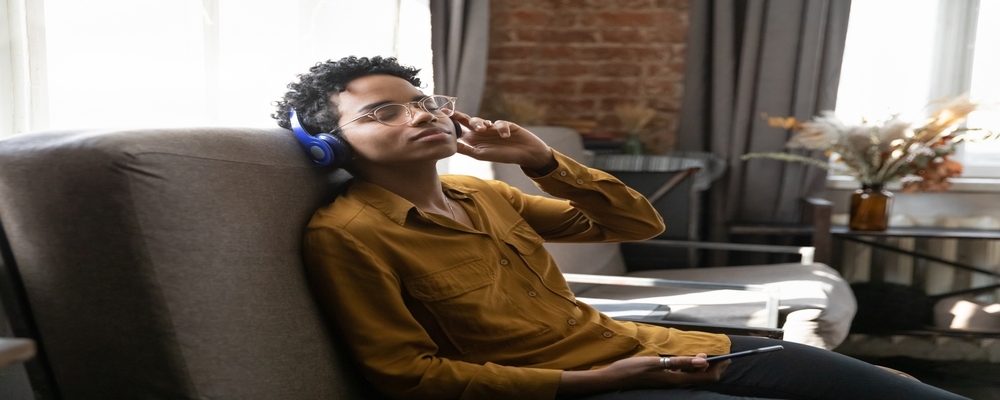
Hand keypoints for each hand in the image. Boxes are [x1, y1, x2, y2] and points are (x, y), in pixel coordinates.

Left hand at [450, 112, 553, 170]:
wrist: (526, 154)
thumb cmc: (504, 156)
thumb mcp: (482, 155)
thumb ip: (467, 150)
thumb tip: (451, 145)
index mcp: (474, 141)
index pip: (459, 131)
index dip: (451, 125)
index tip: (441, 119)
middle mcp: (481, 133)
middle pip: (466, 121)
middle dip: (458, 116)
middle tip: (450, 112)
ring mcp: (492, 128)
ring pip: (480, 120)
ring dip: (480, 123)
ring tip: (484, 128)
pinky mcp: (504, 123)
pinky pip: (499, 123)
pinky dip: (501, 128)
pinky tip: (505, 135)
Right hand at [600, 354, 729, 388]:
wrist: (615, 378)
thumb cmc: (633, 369)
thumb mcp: (657, 362)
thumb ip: (681, 362)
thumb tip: (704, 361)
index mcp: (677, 379)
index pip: (706, 377)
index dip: (719, 368)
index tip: (728, 357)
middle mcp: (676, 383)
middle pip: (703, 378)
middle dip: (716, 368)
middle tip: (724, 356)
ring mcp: (671, 382)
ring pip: (694, 377)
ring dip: (704, 368)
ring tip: (710, 356)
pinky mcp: (666, 379)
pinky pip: (685, 375)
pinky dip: (693, 368)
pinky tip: (691, 361)